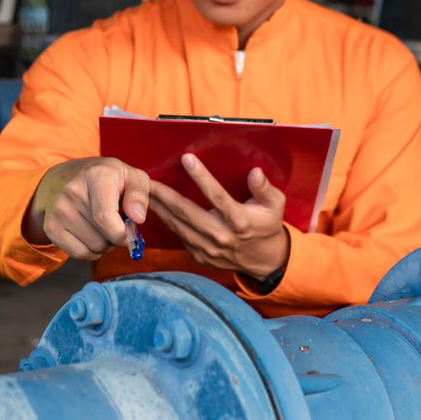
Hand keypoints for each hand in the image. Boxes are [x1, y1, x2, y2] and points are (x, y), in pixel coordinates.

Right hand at [25, 156, 150, 259]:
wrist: (66, 176)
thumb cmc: (106, 179)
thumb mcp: (131, 177)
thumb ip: (139, 195)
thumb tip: (138, 218)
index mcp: (96, 176)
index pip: (105, 217)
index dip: (121, 234)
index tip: (129, 232)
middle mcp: (72, 192)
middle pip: (102, 238)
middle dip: (116, 239)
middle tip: (117, 224)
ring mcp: (58, 210)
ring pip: (93, 248)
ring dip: (104, 245)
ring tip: (103, 227)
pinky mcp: (51, 227)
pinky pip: (78, 254)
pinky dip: (90, 251)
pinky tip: (91, 235)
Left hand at [148, 154, 289, 280]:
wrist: (264, 261)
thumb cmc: (268, 225)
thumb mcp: (276, 205)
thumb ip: (265, 188)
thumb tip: (255, 172)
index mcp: (239, 221)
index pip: (217, 196)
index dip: (201, 177)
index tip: (187, 159)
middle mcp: (222, 235)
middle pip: (187, 212)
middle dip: (165, 195)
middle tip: (147, 180)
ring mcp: (209, 248)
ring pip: (178, 226)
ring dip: (159, 208)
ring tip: (145, 193)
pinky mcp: (200, 256)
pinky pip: (179, 236)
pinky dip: (166, 223)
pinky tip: (156, 210)